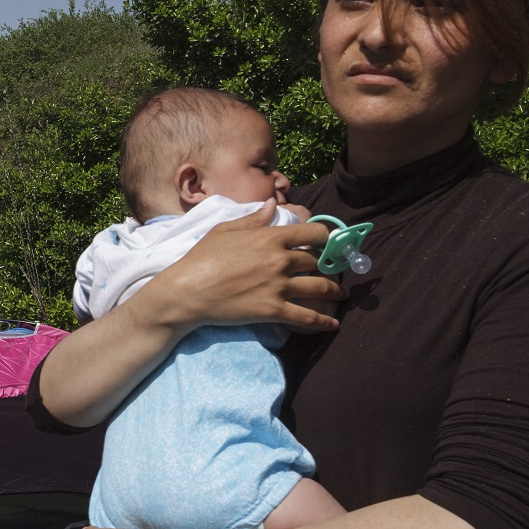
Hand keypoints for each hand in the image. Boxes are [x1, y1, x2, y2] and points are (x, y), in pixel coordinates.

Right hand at [142, 202, 340, 333]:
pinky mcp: (274, 310)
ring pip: (321, 288)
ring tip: (340, 294)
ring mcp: (279, 286)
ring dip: (336, 291)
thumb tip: (274, 204)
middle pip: (319, 261)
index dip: (326, 237)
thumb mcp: (225, 230)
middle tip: (335, 270)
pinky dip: (324, 321)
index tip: (327, 243)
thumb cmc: (201, 258)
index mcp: (270, 237)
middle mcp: (281, 260)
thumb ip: (254, 217)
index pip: (314, 232)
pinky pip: (307, 317)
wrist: (187, 292)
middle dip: (330, 265)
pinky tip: (333, 324)